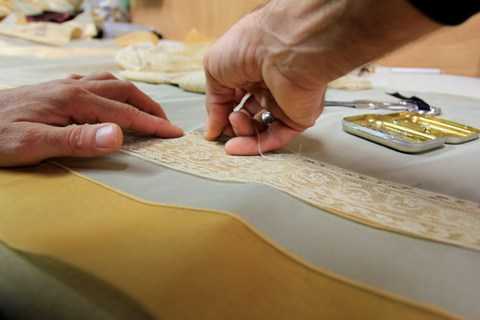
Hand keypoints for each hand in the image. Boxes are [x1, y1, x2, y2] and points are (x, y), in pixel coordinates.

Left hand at [0, 72, 182, 166]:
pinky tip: (108, 99)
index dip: (151, 124)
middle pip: (123, 91)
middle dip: (149, 107)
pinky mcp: (55, 89)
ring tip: (146, 111)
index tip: (174, 134)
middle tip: (166, 125)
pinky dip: (111, 90)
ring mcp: (64, 86)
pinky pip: (92, 83)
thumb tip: (118, 135)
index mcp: (73, 100)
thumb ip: (78, 139)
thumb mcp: (35, 144)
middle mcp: (73, 87)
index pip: (124, 112)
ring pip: (110, 83)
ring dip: (134, 96)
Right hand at [204, 0, 438, 154]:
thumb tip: (211, 128)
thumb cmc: (255, 45)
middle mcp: (268, 85)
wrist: (293, 44)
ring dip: (243, 139)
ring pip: (261, 131)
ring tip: (233, 139)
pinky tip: (242, 149)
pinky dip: (260, 146)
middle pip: (246, 117)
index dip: (220, 114)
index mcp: (250, 68)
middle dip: (232, 128)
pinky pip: (278, 136)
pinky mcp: (300, 116)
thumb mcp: (217, 67)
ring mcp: (284, 102)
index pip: (232, 97)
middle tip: (225, 132)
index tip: (211, 131)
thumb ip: (214, 99)